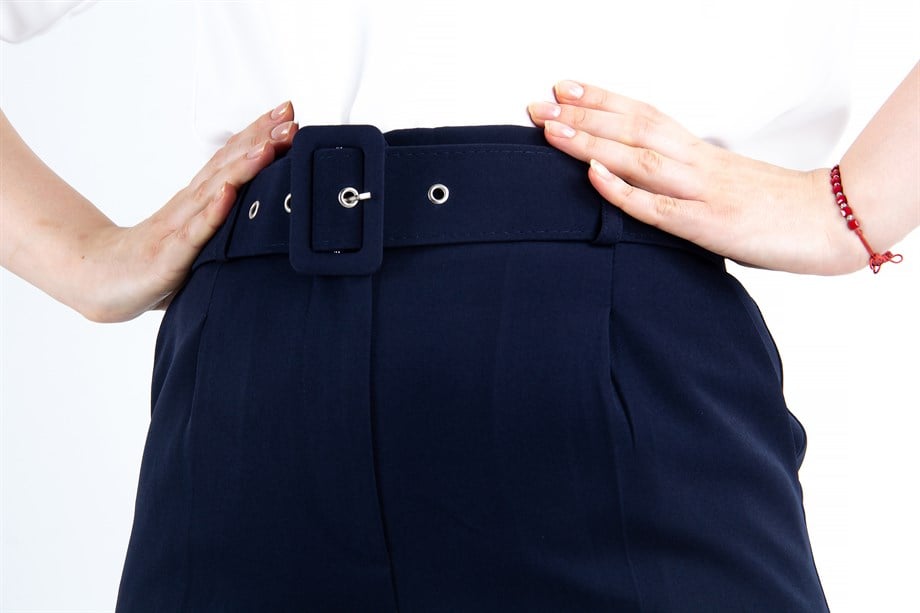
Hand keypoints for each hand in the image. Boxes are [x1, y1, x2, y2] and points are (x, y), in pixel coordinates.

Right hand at [88, 101, 298, 320]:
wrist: (102, 280)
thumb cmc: (154, 260)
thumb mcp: (198, 238)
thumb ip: (227, 225)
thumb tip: (270, 221)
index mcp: (199, 199)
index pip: (231, 158)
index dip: (258, 134)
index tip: (286, 114)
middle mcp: (189, 205)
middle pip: (227, 165)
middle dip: (260, 140)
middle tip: (288, 121)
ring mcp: (177, 227)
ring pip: (214, 191)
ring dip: (243, 167)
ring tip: (268, 147)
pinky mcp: (169, 256)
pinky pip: (194, 232)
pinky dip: (213, 212)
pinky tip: (228, 194)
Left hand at [527, 81, 865, 274]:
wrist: (831, 220)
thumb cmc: (774, 206)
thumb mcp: (722, 183)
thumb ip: (683, 180)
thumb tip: (643, 179)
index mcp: (698, 152)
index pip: (642, 115)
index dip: (601, 100)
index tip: (563, 88)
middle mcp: (696, 162)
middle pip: (632, 128)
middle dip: (581, 115)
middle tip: (538, 105)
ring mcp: (701, 191)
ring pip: (639, 158)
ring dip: (592, 142)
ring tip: (553, 130)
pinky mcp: (708, 224)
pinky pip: (659, 207)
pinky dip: (625, 191)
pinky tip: (596, 176)